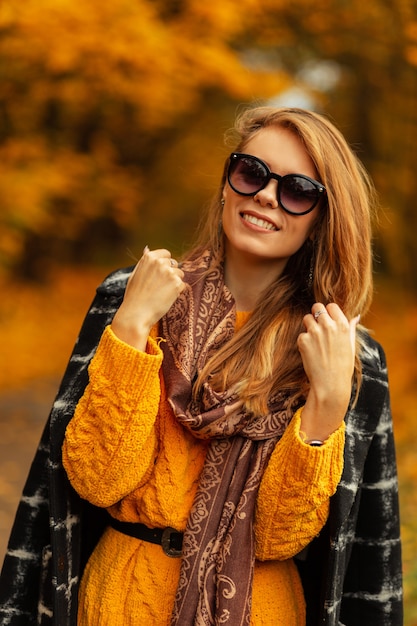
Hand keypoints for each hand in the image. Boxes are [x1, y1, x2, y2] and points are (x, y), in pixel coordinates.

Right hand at [111, 247, 184, 350]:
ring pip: (180, 275)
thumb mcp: (135, 274)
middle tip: (159, 288)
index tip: (160, 275)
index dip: (165, 264)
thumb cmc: (134, 296)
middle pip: (174, 264)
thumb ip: (144, 262)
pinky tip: (165, 298)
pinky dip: (177, 292)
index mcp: (149, 257)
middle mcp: (160, 262)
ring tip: (161, 294)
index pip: (166, 254)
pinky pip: (182, 285)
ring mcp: (169, 272)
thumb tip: (147, 248)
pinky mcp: (176, 284)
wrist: (136, 314)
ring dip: (174, 283)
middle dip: (170, 274)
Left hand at [297, 303, 359, 440]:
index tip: (328, 320)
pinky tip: (311, 352)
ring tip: (314, 341)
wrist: (330, 384)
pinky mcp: (303, 340)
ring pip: (306, 318)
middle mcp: (329, 326)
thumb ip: (351, 328)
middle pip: (317, 307)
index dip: (328, 312)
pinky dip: (304, 341)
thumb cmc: (343, 367)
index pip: (331, 306)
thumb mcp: (350, 346)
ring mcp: (315, 332)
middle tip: (317, 325)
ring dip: (309, 326)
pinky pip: (301, 334)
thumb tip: (355, 316)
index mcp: (343, 325)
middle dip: (316, 314)